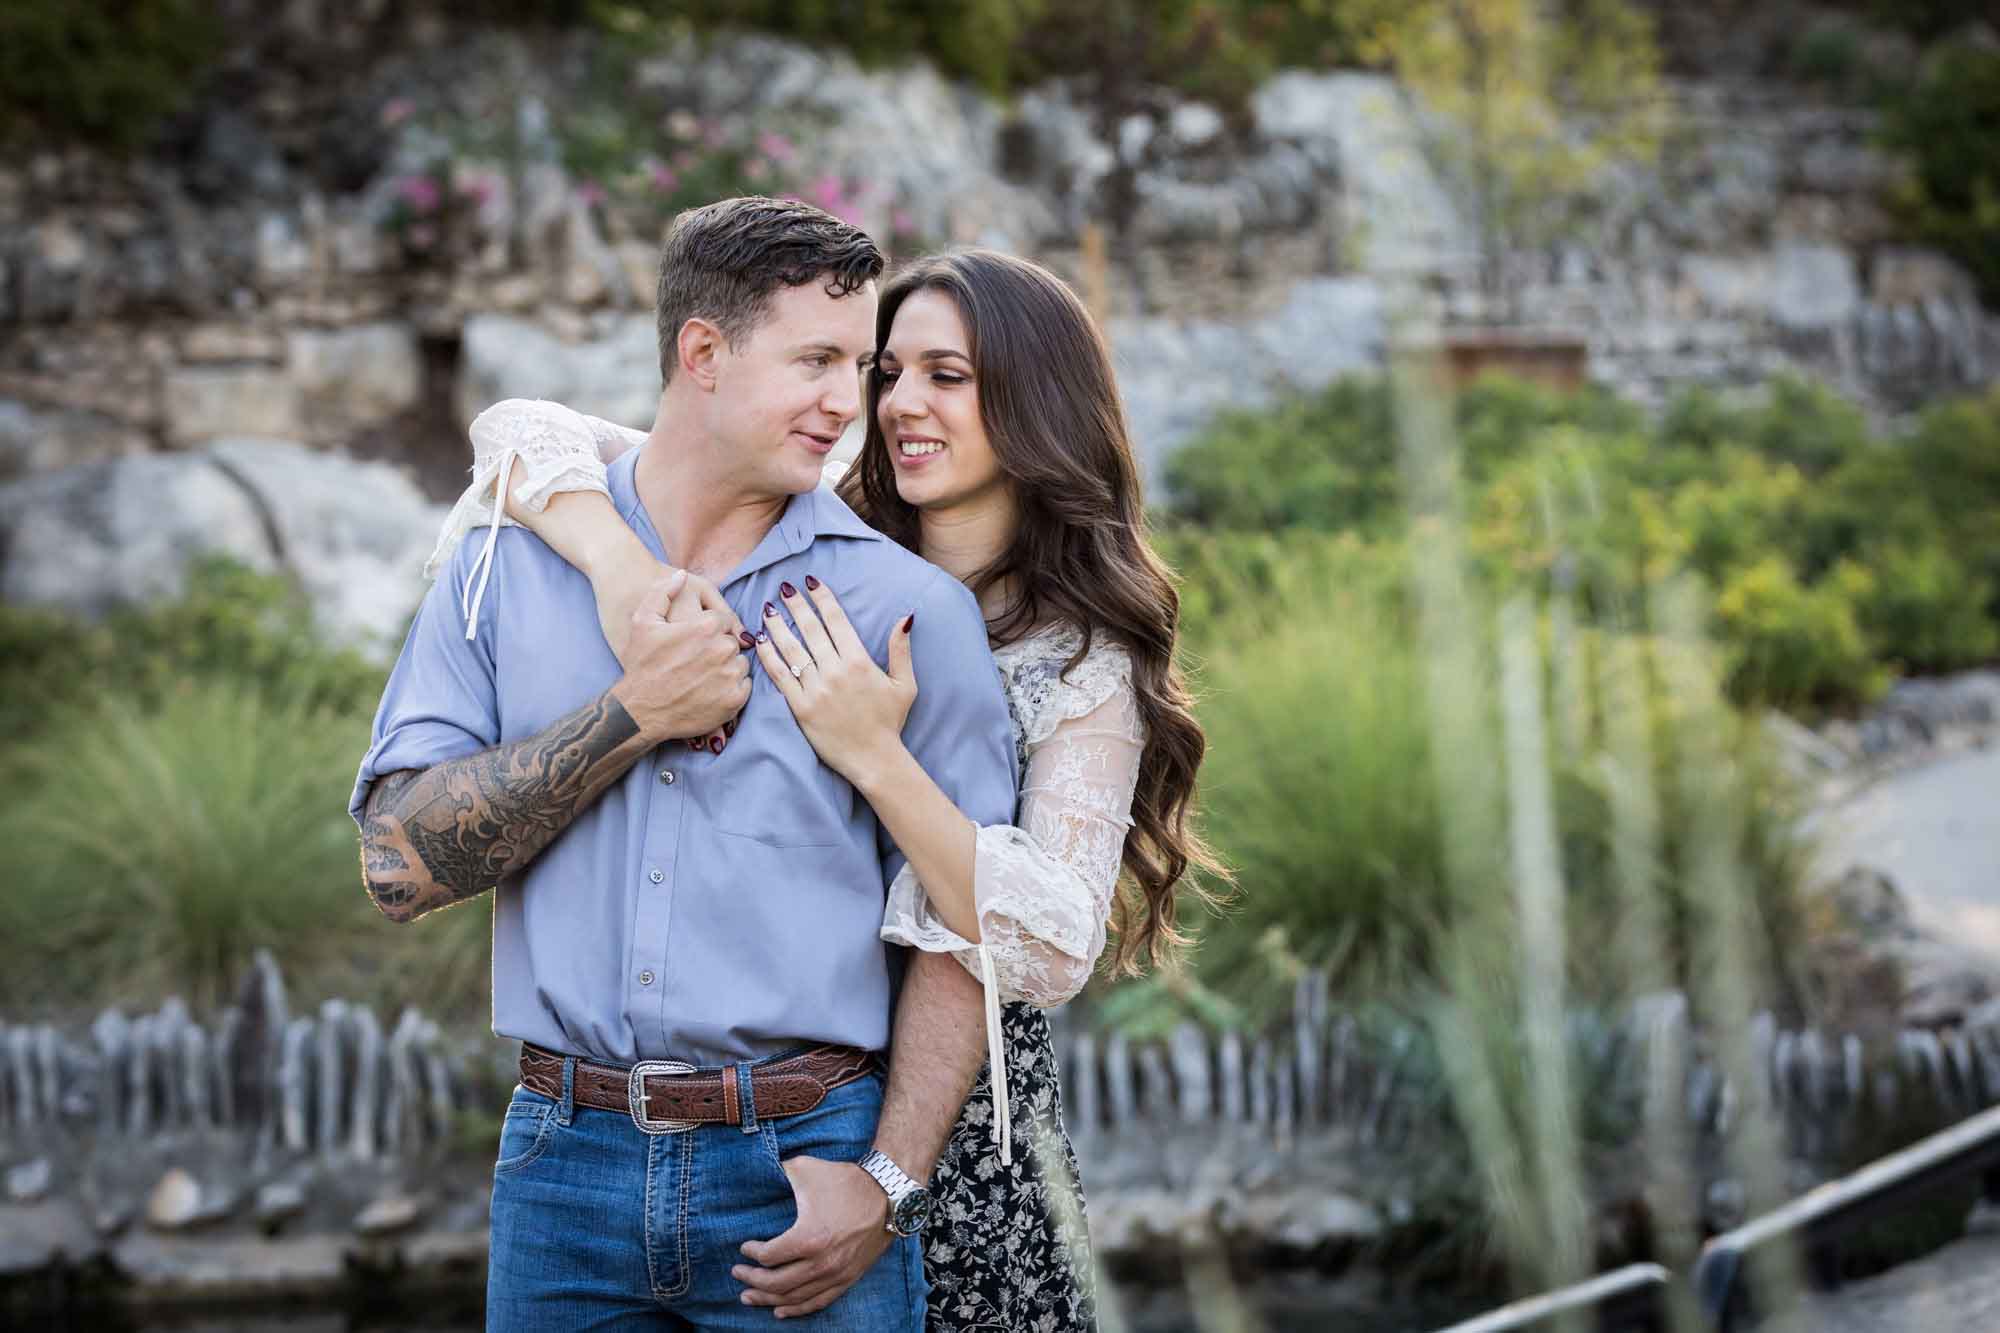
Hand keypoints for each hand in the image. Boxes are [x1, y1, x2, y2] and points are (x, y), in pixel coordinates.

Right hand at [612, 568, 751, 743]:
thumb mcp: (643, 622)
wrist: (640, 710)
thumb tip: (681, 575)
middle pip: (732, 642)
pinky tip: (710, 690)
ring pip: (740, 664)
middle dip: (718, 648)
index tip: (695, 641)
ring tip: (702, 676)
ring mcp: (730, 676)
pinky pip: (744, 686)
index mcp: (706, 627)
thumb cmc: (642, 665)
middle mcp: (723, 650)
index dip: (709, 630)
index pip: (723, 621)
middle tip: (696, 661)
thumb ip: (663, 592)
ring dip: (727, 668)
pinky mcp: (734, 700)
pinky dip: (732, 688)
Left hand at [733, 1155, 892, 1317]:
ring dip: (767, 1299)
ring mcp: (836, 1274)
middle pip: (776, 1283)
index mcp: (808, 1237)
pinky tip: (780, 1310)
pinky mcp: (848, 1279)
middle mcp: (821, 1263)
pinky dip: (796, 1309)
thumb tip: (757, 1172)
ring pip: (794, 1298)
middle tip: (738, 1273)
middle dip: (752, 1280)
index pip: (769, 1256)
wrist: (889, 1194)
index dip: (751, 1252)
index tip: (745, 1247)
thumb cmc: (846, 1180)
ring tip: (749, 1297)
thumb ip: (778, 1173)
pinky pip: (817, 1302)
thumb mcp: (807, 1168)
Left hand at [755, 576, 917, 787]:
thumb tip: (905, 618)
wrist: (874, 759)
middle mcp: (835, 672)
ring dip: (777, 625)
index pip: (836, 621)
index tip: (812, 583)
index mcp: (860, 662)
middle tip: (785, 587)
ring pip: (791, 649)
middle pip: (810, 630)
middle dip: (796, 605)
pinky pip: (780, 676)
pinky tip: (761, 640)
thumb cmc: (890, 722)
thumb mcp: (904, 684)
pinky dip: (769, 656)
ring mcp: (815, 689)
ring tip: (768, 607)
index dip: (823, 599)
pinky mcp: (800, 707)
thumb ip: (900, 650)